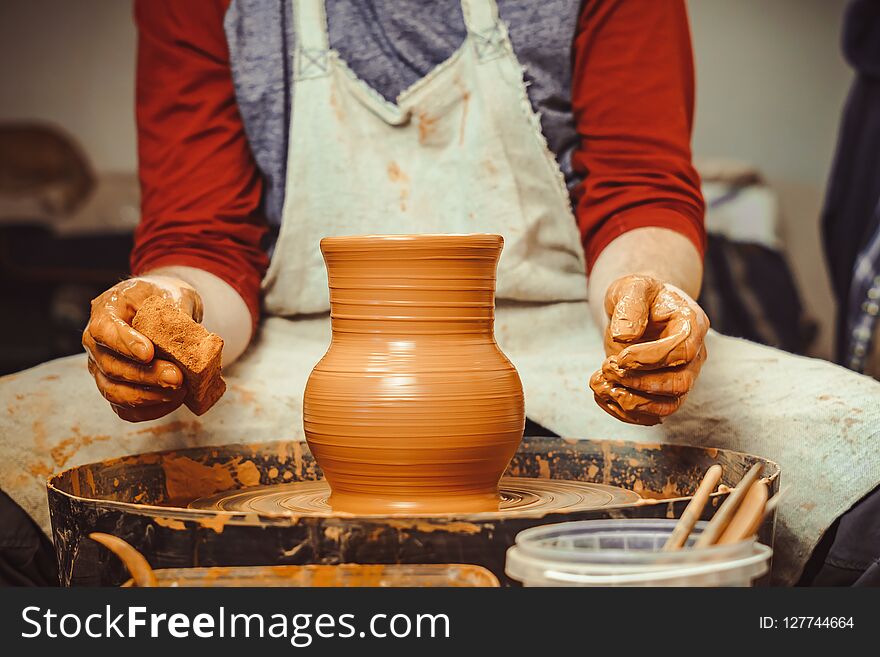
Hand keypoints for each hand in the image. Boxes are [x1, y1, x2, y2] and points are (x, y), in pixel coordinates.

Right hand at [82, 276, 202, 421]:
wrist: (164, 307)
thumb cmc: (165, 297)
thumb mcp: (173, 293)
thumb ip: (177, 312)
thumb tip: (192, 339)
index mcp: (106, 311)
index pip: (104, 330)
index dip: (124, 344)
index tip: (149, 353)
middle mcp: (97, 343)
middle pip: (110, 366)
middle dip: (145, 376)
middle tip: (177, 377)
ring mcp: (102, 368)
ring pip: (113, 391)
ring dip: (147, 396)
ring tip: (178, 392)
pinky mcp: (116, 387)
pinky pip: (124, 408)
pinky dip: (148, 410)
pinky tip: (174, 402)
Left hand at [589, 275, 708, 425]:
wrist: (638, 308)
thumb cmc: (638, 295)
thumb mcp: (632, 287)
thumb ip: (630, 306)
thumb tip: (624, 336)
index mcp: (691, 324)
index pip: (682, 351)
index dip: (650, 358)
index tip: (620, 356)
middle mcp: (693, 355)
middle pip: (680, 384)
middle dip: (640, 383)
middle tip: (607, 367)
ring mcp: (680, 376)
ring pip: (668, 406)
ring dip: (630, 402)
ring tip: (599, 384)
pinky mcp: (662, 393)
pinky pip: (650, 415)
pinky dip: (623, 413)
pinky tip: (601, 394)